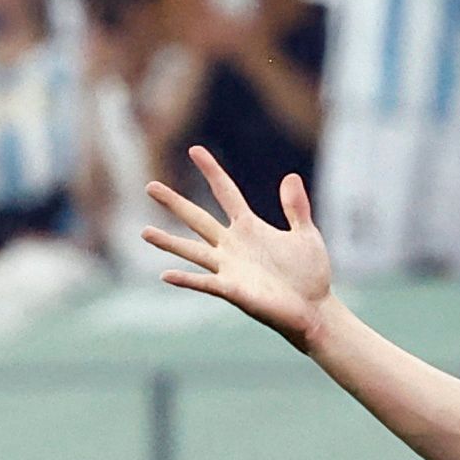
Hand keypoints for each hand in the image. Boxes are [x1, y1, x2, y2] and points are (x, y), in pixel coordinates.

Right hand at [142, 144, 335, 347]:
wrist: (315, 310)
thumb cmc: (310, 274)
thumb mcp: (306, 235)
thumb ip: (296, 208)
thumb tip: (291, 177)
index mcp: (250, 227)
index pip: (226, 192)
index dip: (212, 171)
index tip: (195, 150)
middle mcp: (233, 245)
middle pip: (198, 218)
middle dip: (175, 203)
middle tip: (150, 186)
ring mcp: (230, 267)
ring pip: (193, 251)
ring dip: (169, 242)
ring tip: (144, 232)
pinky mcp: (233, 290)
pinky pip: (205, 283)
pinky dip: (187, 279)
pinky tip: (166, 275)